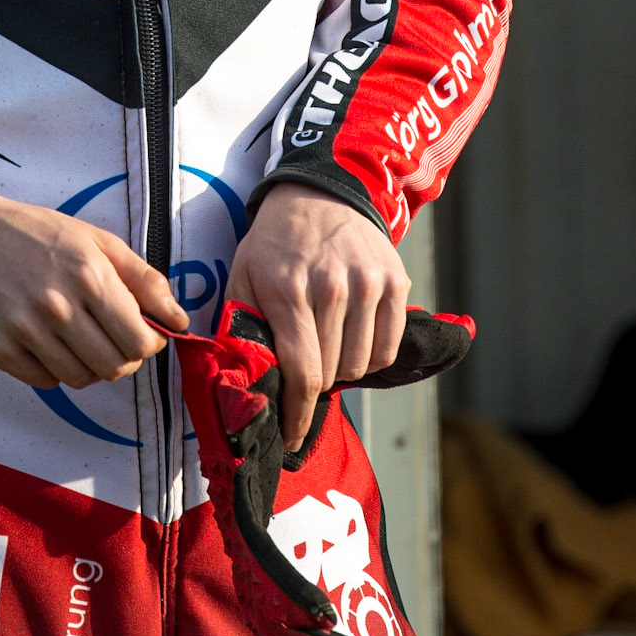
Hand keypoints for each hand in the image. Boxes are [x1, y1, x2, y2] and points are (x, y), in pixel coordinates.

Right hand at [0, 186, 187, 389]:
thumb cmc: (37, 235)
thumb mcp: (96, 240)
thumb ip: (142, 279)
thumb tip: (178, 319)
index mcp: (88, 274)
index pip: (138, 341)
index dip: (149, 344)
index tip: (144, 335)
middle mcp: (58, 306)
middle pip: (113, 367)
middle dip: (122, 358)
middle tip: (112, 338)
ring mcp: (26, 330)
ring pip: (81, 379)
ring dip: (89, 365)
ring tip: (79, 337)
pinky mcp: (0, 349)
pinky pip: (46, 382)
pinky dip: (55, 370)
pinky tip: (49, 342)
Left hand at [225, 182, 407, 450]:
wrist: (319, 195)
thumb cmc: (274, 244)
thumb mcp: (243, 278)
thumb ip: (240, 330)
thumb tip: (241, 386)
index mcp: (289, 290)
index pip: (302, 373)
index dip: (297, 416)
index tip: (291, 440)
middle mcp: (332, 287)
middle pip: (332, 373)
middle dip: (315, 385)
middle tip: (304, 371)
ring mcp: (368, 283)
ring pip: (362, 365)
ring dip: (342, 370)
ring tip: (327, 346)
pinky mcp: (395, 282)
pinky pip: (388, 348)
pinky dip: (370, 356)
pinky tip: (351, 338)